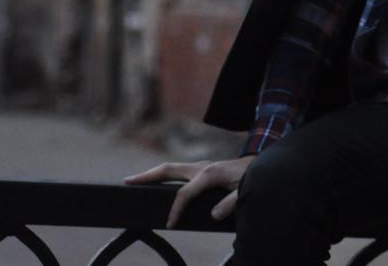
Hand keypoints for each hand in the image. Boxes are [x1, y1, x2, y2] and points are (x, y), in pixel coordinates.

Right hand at [124, 155, 255, 227]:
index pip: (184, 194)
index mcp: (208, 174)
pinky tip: (159, 181)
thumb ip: (230, 203)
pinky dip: (165, 174)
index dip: (175, 210)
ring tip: (136, 180)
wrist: (260, 162)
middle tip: (127, 181)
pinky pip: (179, 171)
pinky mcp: (202, 168)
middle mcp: (201, 167)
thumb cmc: (251, 177)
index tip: (170, 224)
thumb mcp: (244, 191)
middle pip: (168, 169)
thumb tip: (213, 215)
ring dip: (153, 173)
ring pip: (171, 168)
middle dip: (147, 176)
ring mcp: (200, 166)